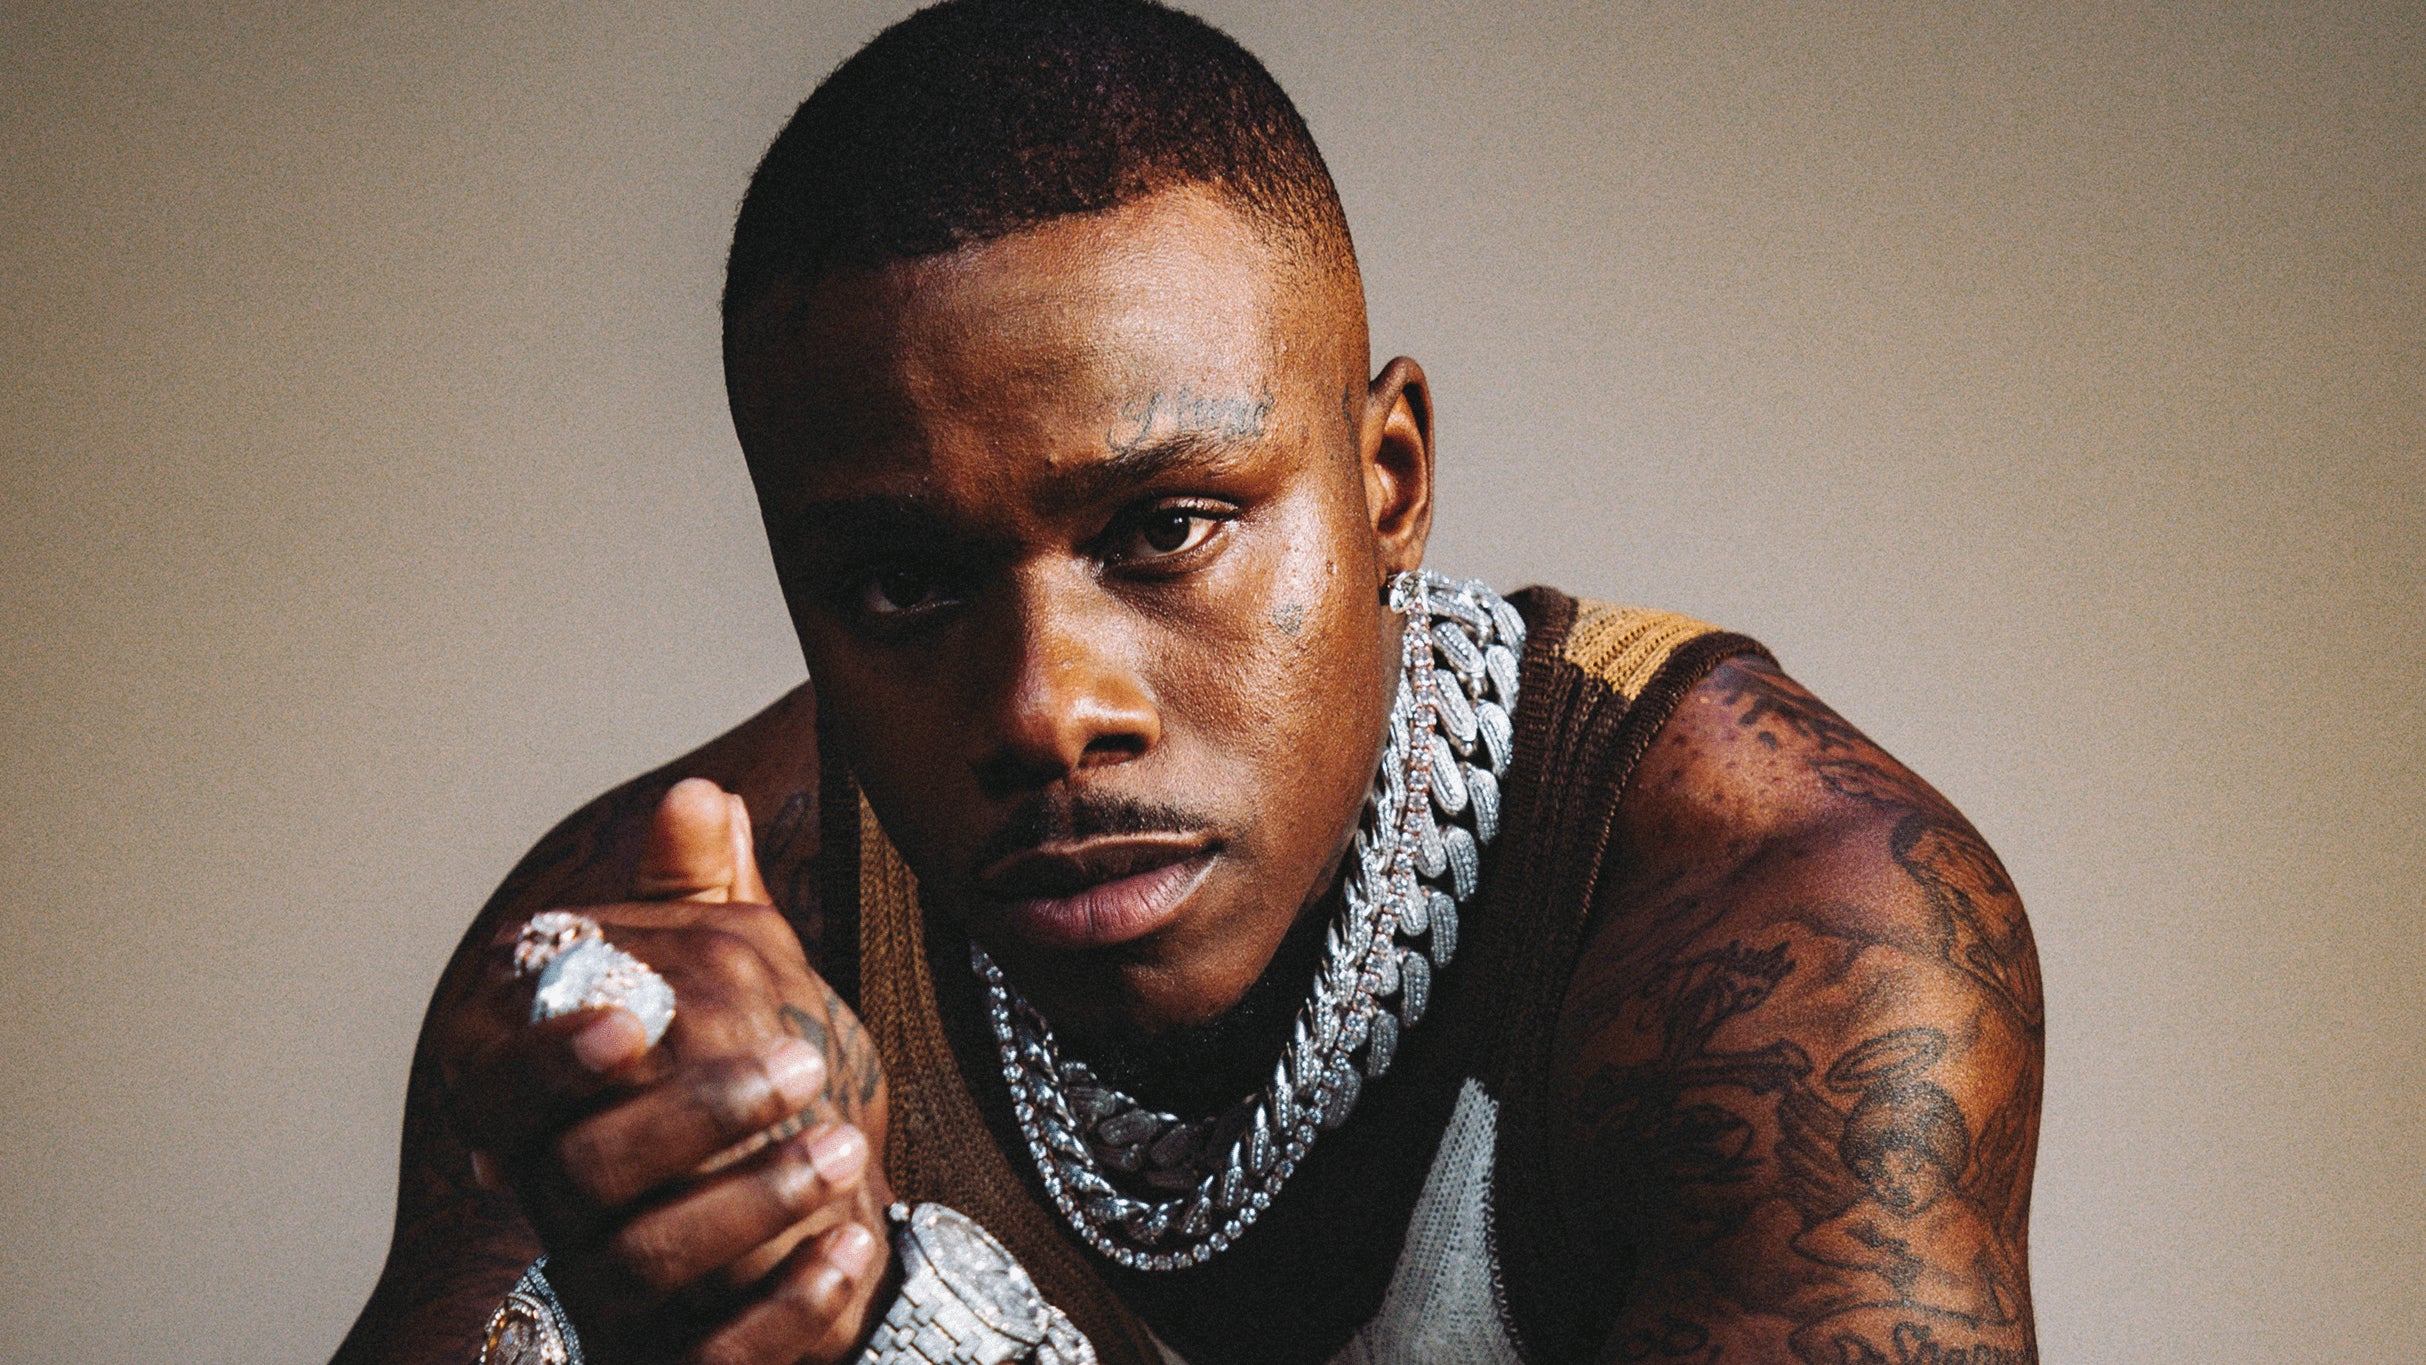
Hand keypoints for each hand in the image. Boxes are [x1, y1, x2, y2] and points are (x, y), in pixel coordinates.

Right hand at [443, 778, 893, 1363]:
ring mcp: (614, 1294)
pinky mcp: (678, 1358)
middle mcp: (560, 1206)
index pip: (494, 1085)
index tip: (629, 1022)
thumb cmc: (735, 1097)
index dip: (548, 1056)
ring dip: (754, 1203)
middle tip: (803, 1066)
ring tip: (848, 1148)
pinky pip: (712, 1355)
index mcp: (547, 1109)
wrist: (777, 1243)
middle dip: (693, 1116)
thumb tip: (698, 802)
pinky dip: (787, 1307)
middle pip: (580, 1171)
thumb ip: (702, 905)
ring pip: (644, 1263)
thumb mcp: (729, 985)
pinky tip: (854, 1249)